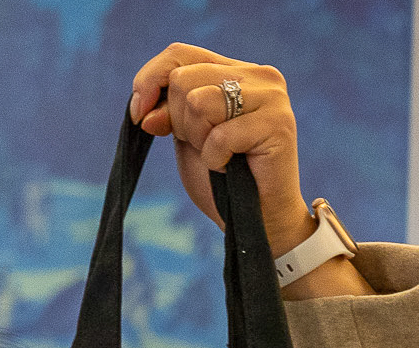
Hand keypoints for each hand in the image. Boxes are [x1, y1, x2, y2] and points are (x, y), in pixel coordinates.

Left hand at [129, 44, 310, 256]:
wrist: (258, 222)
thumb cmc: (224, 181)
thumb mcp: (186, 139)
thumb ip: (168, 113)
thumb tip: (143, 108)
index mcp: (235, 71)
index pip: (179, 54)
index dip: (150, 80)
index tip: (139, 116)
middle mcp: (258, 75)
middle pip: (184, 80)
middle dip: (180, 122)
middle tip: (204, 147)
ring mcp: (271, 97)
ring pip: (199, 102)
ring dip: (199, 140)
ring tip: (222, 157)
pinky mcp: (278, 124)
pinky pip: (219, 136)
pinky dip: (216, 160)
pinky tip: (233, 170)